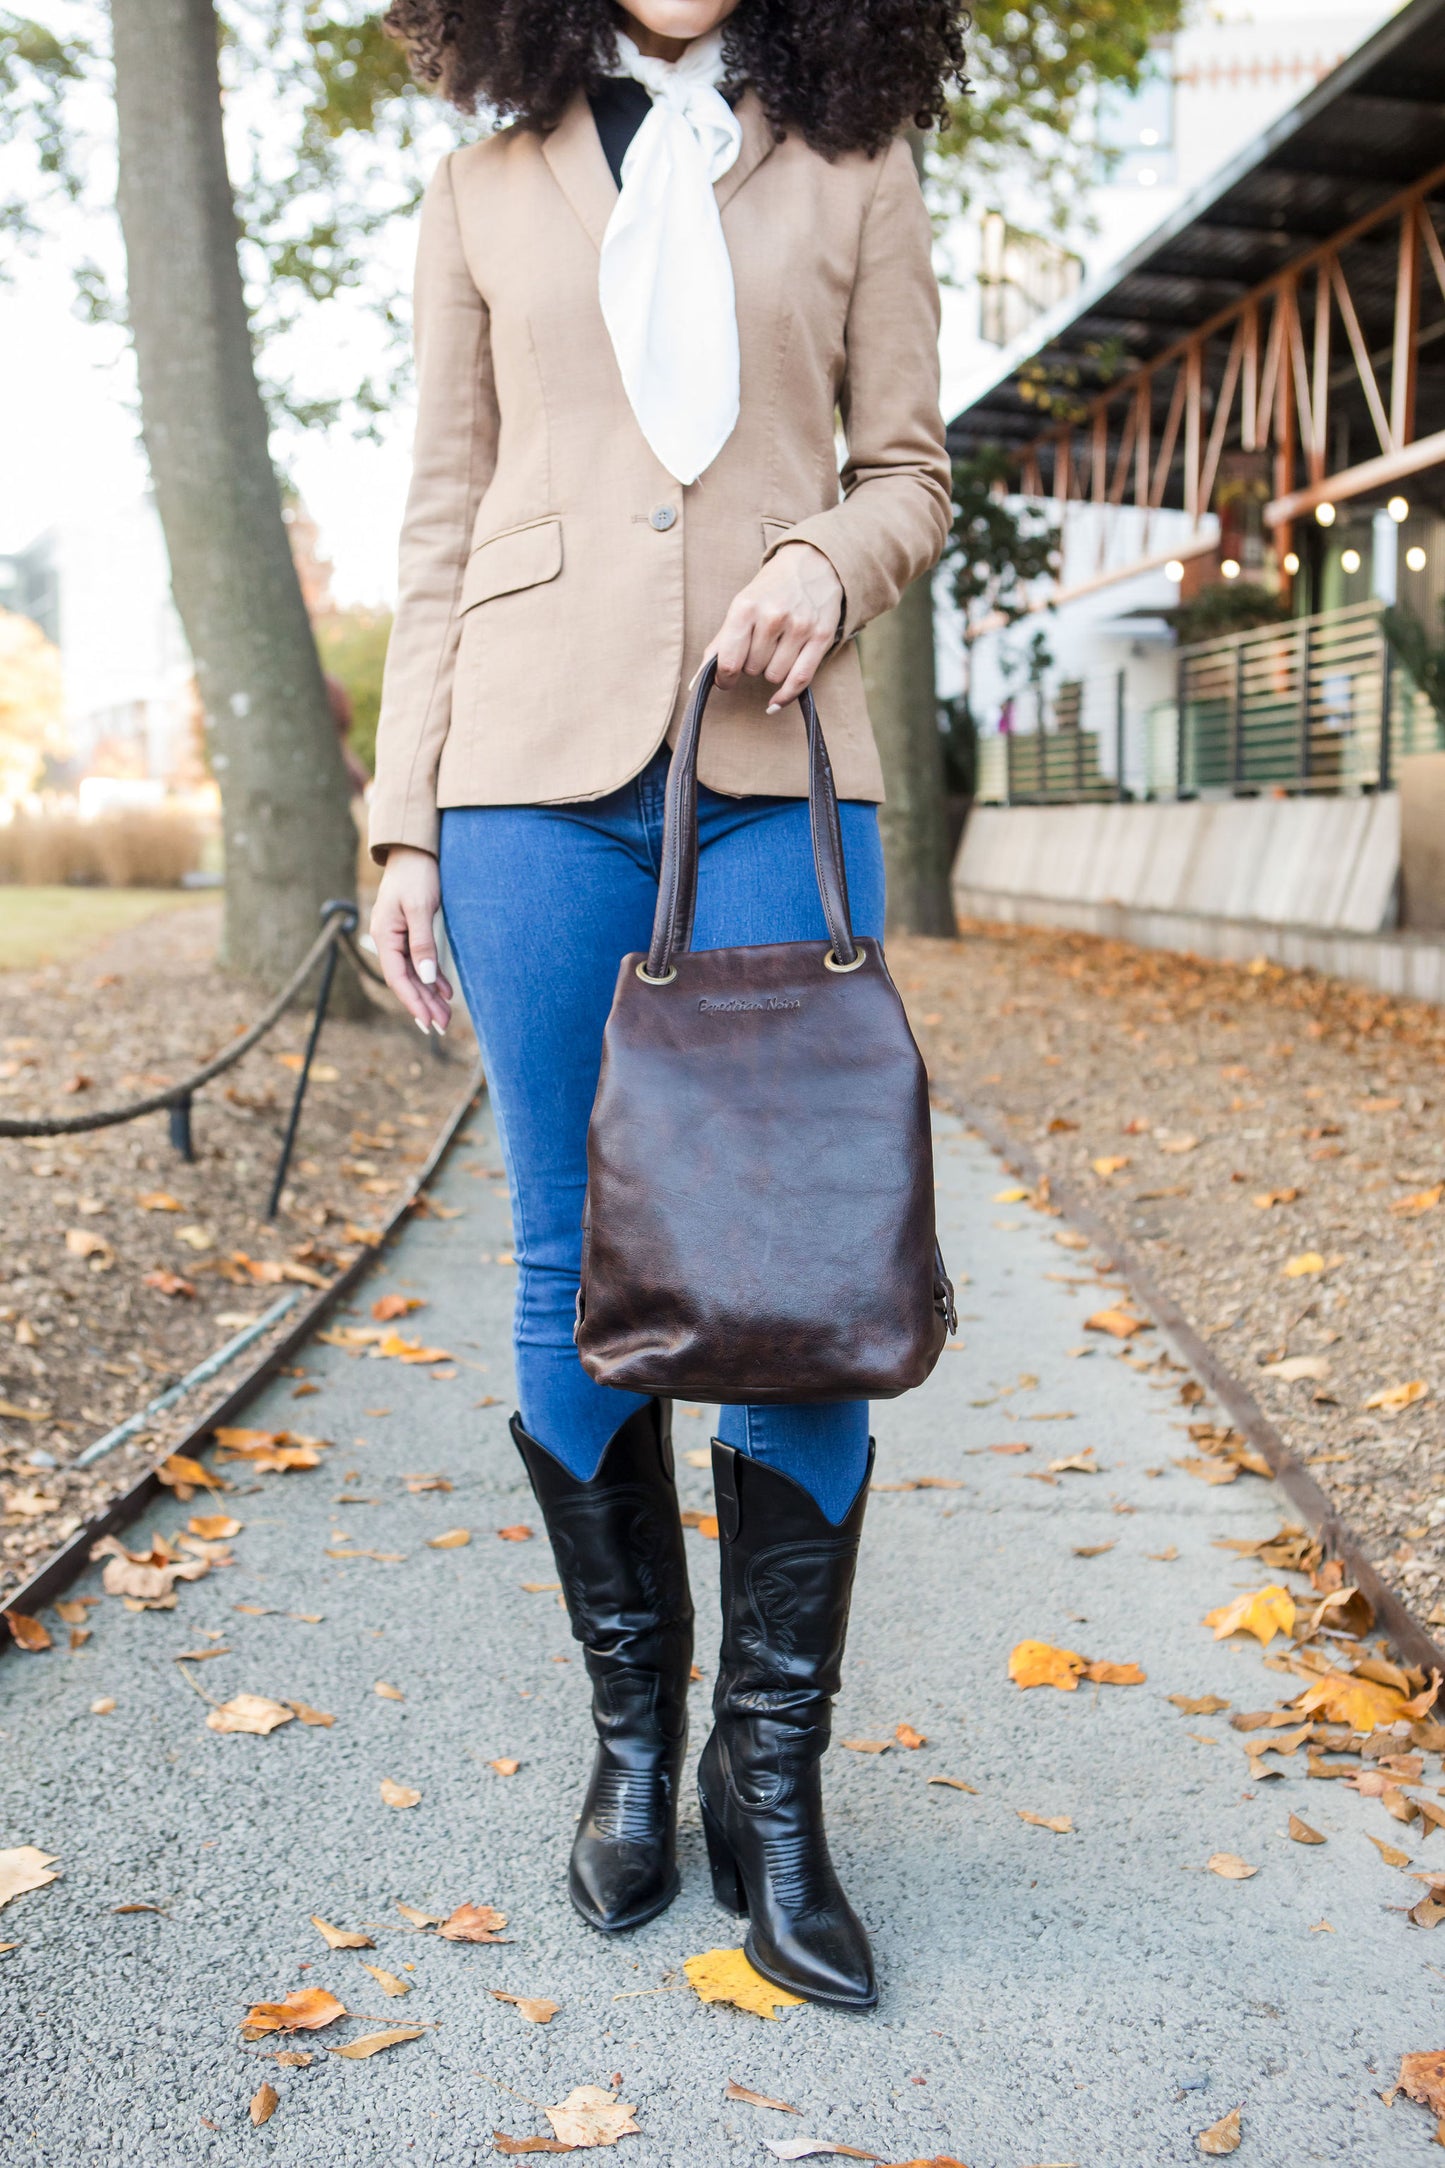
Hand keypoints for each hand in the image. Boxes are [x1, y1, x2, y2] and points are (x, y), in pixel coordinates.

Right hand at [370, 845, 452, 1034]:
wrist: (415, 849)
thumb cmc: (417, 874)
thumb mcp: (420, 908)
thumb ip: (422, 943)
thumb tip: (425, 978)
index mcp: (385, 935)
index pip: (397, 977)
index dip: (412, 1001)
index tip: (426, 1021)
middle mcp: (388, 939)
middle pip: (406, 980)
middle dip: (423, 1004)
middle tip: (441, 1027)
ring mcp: (399, 936)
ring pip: (414, 973)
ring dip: (429, 995)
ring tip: (444, 1017)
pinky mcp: (411, 931)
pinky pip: (420, 960)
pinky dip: (432, 977)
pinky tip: (444, 992)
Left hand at [701, 540, 843, 712]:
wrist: (813, 563)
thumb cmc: (772, 588)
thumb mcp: (742, 605)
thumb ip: (722, 642)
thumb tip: (701, 680)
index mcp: (746, 607)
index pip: (729, 661)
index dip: (724, 678)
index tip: (725, 679)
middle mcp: (773, 616)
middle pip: (752, 669)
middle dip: (751, 664)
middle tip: (759, 646)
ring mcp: (799, 627)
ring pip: (774, 676)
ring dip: (771, 671)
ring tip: (776, 649)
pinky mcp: (821, 636)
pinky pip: (800, 680)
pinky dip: (785, 695)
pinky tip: (775, 701)